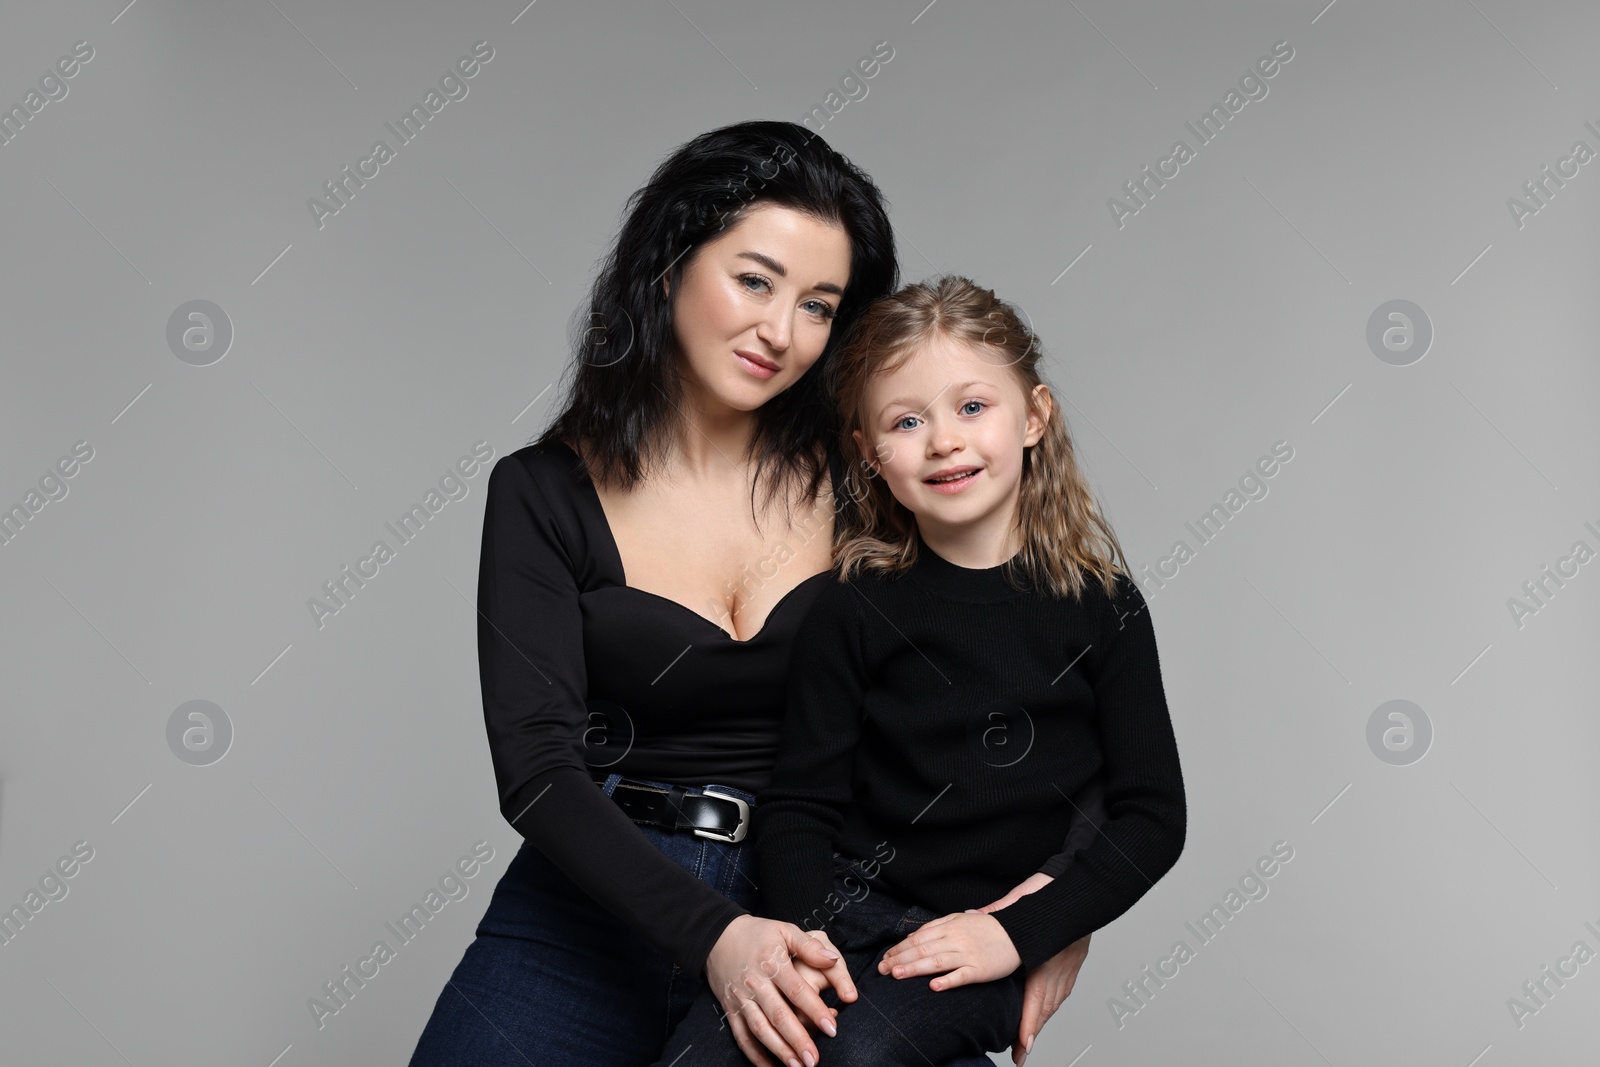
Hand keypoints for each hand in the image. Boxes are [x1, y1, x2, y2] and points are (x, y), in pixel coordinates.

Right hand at [705, 915, 856, 1066]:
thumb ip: (809, 946)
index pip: (797, 990)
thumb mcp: (784, 930)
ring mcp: (741, 998)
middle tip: (815, 1059)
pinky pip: (742, 1037)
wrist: (717, 936)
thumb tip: (833, 960)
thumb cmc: (758, 934)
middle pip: (779, 1015)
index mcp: (772, 963)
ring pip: (760, 1029)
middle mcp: (756, 983)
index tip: (832, 1028)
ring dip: (779, 1051)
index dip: (815, 1010)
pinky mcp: (730, 1010)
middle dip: (798, 1039)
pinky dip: (755, 1055)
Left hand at [875, 911, 1020, 989]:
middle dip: (900, 960)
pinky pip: (962, 976)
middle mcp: (955, 940)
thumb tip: (912, 936)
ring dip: (915, 968)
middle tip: (882, 970)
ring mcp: (968, 955)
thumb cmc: (987, 928)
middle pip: (922, 949)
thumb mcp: (960, 920)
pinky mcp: (981, 969)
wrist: (1018, 932)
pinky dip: (947, 981)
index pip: (918, 938)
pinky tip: (933, 987)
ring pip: (936, 962)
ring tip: (897, 975)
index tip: (885, 958)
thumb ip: (936, 927)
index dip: (899, 949)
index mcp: (949, 927)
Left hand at [967, 872, 1092, 1065]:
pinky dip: (1050, 1008)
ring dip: (1040, 1023)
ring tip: (1026, 1044)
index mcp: (1046, 954)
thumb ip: (1000, 911)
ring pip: (1054, 1002)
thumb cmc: (1054, 890)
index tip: (1022, 1046)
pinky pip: (1061, 993)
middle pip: (1046, 1007)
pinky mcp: (1073, 964)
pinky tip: (1042, 1015)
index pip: (1036, 996)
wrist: (1085, 884)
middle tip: (1020, 1055)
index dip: (1029, 1023)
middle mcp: (1060, 966)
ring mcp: (1069, 967)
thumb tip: (974, 915)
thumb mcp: (1025, 898)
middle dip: (1032, 1033)